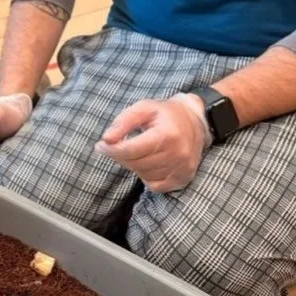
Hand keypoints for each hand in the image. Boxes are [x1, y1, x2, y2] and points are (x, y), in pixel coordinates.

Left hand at [95, 93, 209, 192]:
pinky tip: (147, 162)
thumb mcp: (143, 108)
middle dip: (120, 156)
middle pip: (136, 164)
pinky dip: (146, 176)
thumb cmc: (165, 114)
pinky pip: (155, 186)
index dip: (112, 150)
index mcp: (167, 134)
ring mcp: (182, 168)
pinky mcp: (184, 178)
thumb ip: (123, 122)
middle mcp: (178, 154)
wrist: (196, 121)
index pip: (132, 150)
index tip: (100, 146)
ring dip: (133, 165)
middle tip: (115, 147)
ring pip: (144, 175)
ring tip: (136, 151)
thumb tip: (106, 139)